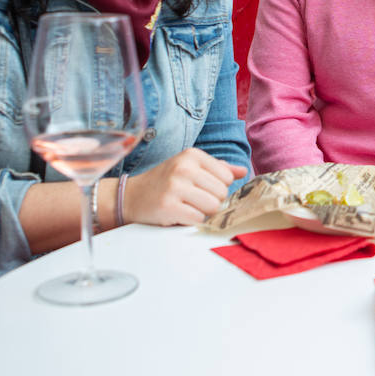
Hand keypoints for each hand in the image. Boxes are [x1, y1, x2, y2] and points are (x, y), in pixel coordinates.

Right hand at [118, 148, 246, 225]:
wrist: (131, 196)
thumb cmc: (165, 182)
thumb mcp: (190, 167)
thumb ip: (217, 168)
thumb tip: (243, 171)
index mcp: (192, 155)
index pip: (227, 177)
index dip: (218, 187)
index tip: (203, 189)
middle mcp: (184, 168)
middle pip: (221, 193)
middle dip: (211, 201)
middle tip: (193, 200)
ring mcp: (175, 187)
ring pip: (213, 207)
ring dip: (203, 212)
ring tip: (188, 206)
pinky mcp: (168, 206)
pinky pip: (198, 218)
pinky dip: (191, 220)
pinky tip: (179, 214)